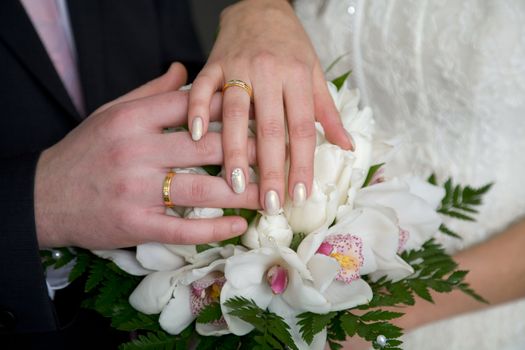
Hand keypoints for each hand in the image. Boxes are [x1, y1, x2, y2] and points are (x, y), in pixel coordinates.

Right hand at [35, 63, 258, 249]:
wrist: (45, 196)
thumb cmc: (85, 151)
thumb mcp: (112, 113)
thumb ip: (150, 92)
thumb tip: (185, 70)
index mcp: (132, 119)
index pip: (191, 106)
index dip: (230, 107)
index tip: (260, 110)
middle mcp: (136, 152)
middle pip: (206, 146)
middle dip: (249, 149)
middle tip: (279, 153)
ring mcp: (136, 190)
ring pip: (202, 188)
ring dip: (243, 192)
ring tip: (271, 193)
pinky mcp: (135, 224)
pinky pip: (183, 228)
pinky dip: (215, 228)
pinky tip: (239, 226)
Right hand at [188, 0, 352, 213]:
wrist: (260, 6)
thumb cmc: (291, 44)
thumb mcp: (315, 73)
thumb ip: (327, 112)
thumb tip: (347, 147)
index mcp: (298, 76)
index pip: (302, 128)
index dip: (301, 163)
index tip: (300, 195)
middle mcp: (269, 72)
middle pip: (270, 128)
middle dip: (270, 169)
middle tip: (271, 203)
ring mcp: (238, 66)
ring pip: (234, 113)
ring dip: (233, 150)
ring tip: (236, 184)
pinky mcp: (214, 63)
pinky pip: (202, 87)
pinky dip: (195, 110)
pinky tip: (194, 135)